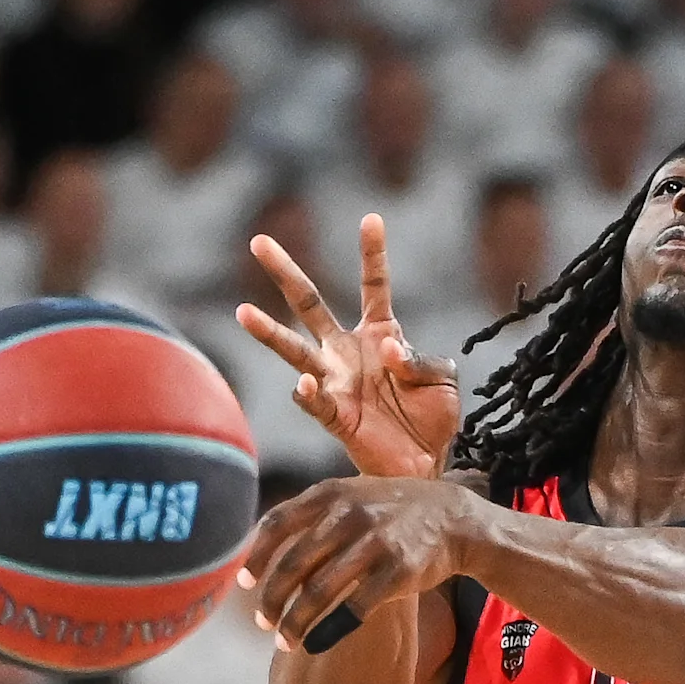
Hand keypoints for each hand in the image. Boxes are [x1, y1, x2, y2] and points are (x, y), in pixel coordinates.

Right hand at [236, 216, 460, 480]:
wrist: (427, 465)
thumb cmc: (434, 418)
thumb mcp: (441, 379)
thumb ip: (419, 359)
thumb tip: (388, 349)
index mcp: (381, 333)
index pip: (373, 285)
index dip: (372, 253)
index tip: (371, 219)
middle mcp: (348, 351)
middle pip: (309, 304)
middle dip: (285, 274)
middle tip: (257, 242)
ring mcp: (336, 382)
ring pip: (295, 350)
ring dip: (269, 333)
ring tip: (243, 312)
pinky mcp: (335, 416)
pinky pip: (314, 402)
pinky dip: (308, 393)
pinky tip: (305, 383)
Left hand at [237, 475, 480, 644]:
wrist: (453, 518)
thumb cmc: (392, 511)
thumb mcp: (352, 495)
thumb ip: (313, 513)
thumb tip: (260, 541)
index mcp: (330, 494)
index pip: (277, 524)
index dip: (257, 556)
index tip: (245, 583)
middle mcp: (349, 515)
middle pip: (293, 564)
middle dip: (271, 599)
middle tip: (262, 623)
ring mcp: (374, 543)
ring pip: (319, 591)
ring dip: (295, 622)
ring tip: (283, 642)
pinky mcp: (398, 572)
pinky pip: (355, 607)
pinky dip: (331, 629)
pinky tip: (317, 644)